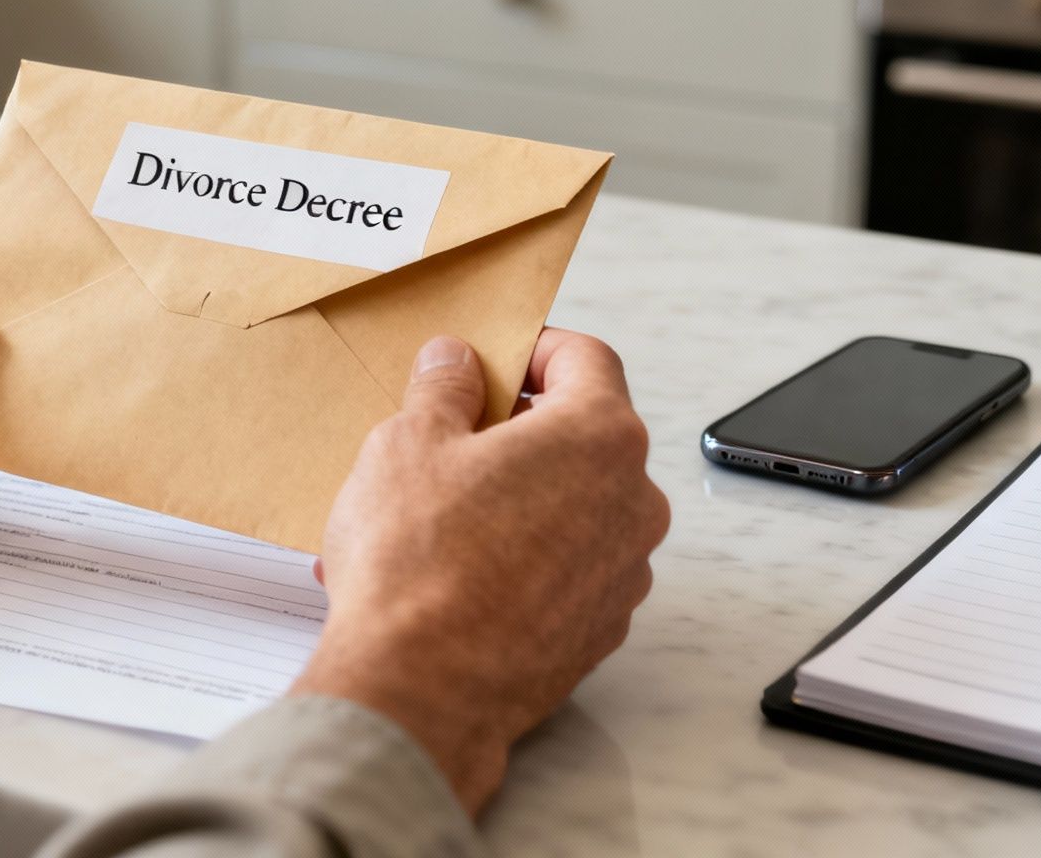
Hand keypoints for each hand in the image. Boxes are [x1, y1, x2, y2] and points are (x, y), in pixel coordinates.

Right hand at [291, 329, 667, 813]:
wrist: (420, 691)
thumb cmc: (418, 565)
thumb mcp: (408, 441)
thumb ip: (444, 386)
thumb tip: (458, 363)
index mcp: (599, 438)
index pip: (586, 358)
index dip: (533, 348)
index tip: (491, 359)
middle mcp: (632, 503)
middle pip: (581, 436)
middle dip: (515, 431)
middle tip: (448, 439)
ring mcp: (623, 574)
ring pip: (569, 508)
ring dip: (512, 499)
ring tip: (430, 519)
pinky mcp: (598, 630)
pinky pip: (562, 570)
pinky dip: (516, 560)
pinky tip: (448, 574)